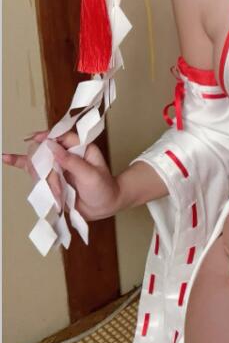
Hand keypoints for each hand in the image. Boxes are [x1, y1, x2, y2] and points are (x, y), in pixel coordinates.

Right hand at [3, 131, 119, 220]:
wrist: (104, 206)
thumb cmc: (104, 188)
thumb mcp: (91, 174)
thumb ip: (72, 161)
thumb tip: (53, 146)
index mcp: (81, 147)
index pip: (62, 136)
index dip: (48, 136)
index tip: (35, 139)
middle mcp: (67, 153)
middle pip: (46, 150)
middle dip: (44, 165)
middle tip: (53, 182)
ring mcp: (58, 165)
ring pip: (39, 162)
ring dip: (41, 177)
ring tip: (57, 191)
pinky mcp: (51, 176)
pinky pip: (34, 170)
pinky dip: (21, 164)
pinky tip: (6, 158)